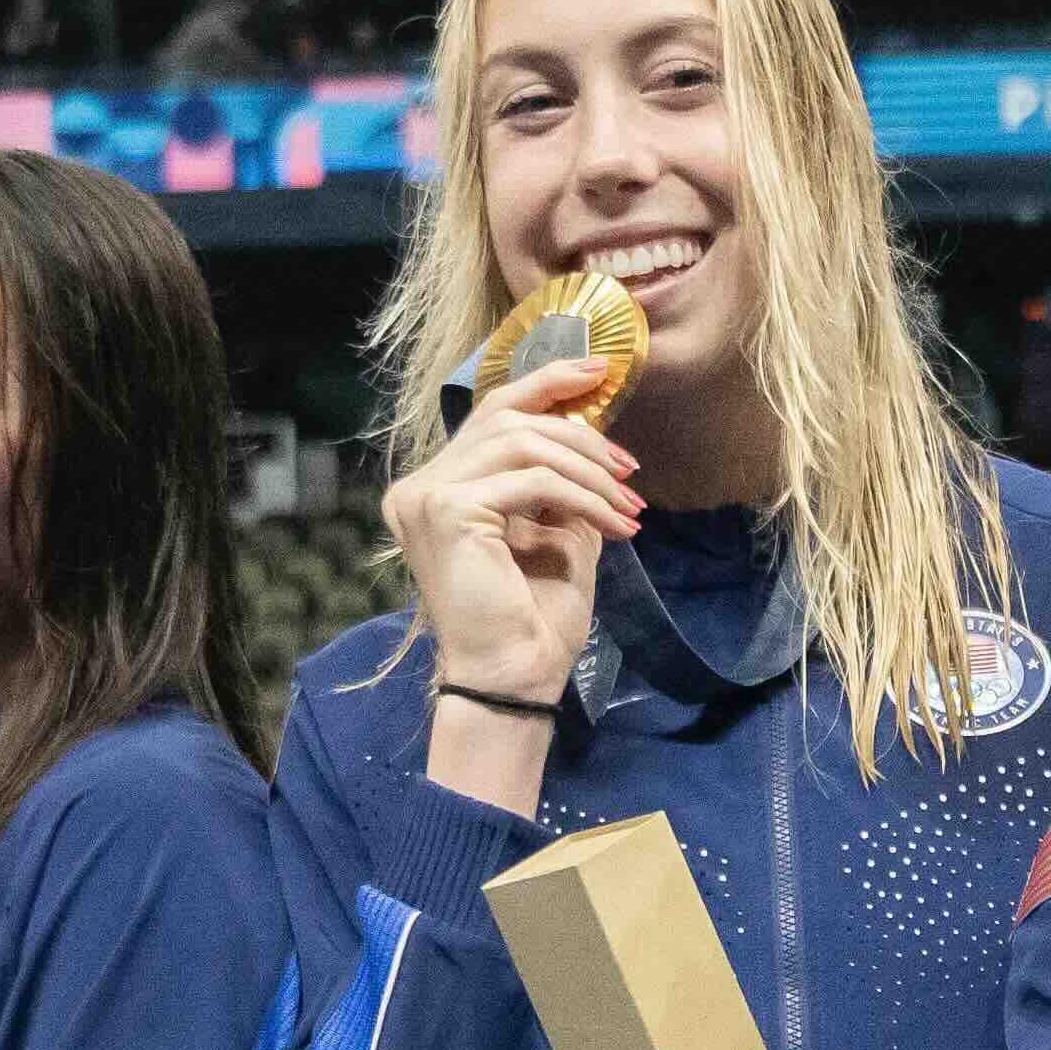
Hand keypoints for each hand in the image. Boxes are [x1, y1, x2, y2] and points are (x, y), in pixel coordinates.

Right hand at [381, 355, 641, 714]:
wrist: (513, 677)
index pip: (490, 412)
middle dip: (580, 434)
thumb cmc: (532, 620)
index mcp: (435, 489)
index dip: (546, 381)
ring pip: (523, 442)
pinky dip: (584, 496)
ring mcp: (426, 496)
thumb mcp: (554, 533)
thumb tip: (594, 434)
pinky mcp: (447, 511)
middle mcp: (419, 487)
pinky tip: (616, 525)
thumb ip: (560, 481)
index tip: (600, 372)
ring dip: (589, 469)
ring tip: (628, 504)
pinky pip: (532, 479)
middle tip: (631, 468)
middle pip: (507, 417)